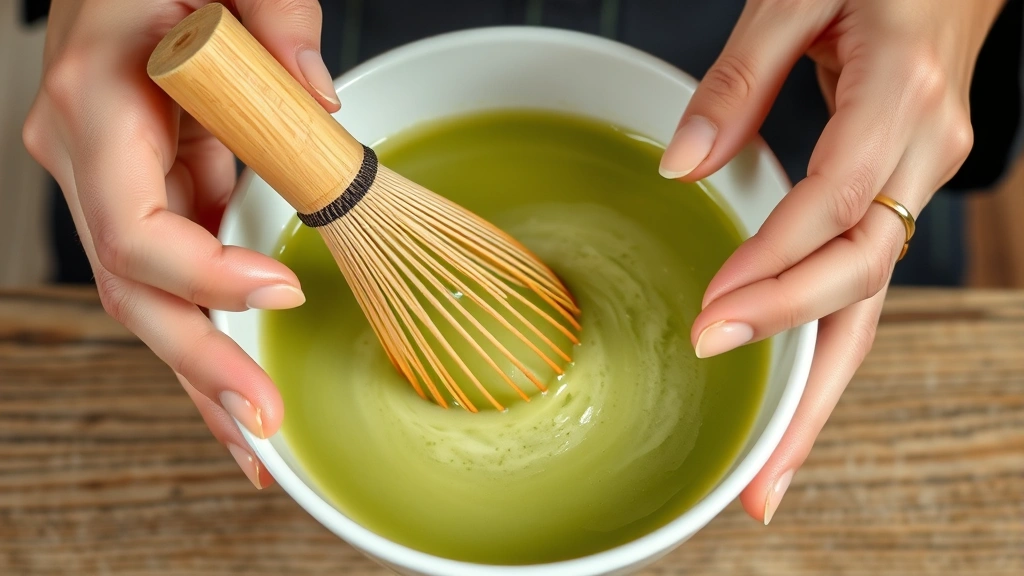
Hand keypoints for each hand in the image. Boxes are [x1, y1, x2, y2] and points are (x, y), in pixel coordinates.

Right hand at [23, 0, 339, 489]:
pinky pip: (175, 279)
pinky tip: (239, 386)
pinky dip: (211, 334)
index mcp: (97, 105)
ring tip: (254, 442)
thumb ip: (274, 17)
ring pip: (150, 303)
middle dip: (200, 367)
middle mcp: (89, 161)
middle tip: (262, 429)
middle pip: (134, 292)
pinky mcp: (145, 195)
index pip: (135, 227)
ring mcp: (112, 186)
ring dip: (204, 375)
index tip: (284, 292)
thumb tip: (321, 101)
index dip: (205, 273)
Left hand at [659, 0, 1005, 522]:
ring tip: (773, 470)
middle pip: (864, 285)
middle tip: (748, 450)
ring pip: (870, 302)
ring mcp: (920, 179)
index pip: (833, 209)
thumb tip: (683, 163)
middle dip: (801, 369)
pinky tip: (793, 394)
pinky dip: (825, 342)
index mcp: (899, 98)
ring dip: (821, 390)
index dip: (774, 271)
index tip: (714, 320)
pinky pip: (863, 281)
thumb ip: (737, 79)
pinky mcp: (902, 192)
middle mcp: (922, 154)